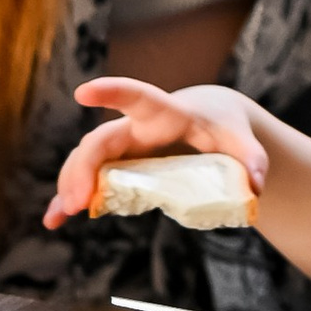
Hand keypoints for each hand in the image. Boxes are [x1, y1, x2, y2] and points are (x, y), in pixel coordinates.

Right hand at [44, 78, 269, 230]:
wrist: (208, 123)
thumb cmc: (222, 127)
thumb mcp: (241, 138)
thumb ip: (252, 158)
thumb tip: (256, 186)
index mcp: (164, 113)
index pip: (136, 96)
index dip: (111, 91)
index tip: (83, 92)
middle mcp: (134, 127)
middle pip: (100, 142)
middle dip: (85, 169)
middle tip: (80, 202)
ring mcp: (122, 148)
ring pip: (86, 161)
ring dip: (71, 185)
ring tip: (63, 215)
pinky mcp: (118, 169)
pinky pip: (88, 182)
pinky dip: (70, 199)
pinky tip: (53, 219)